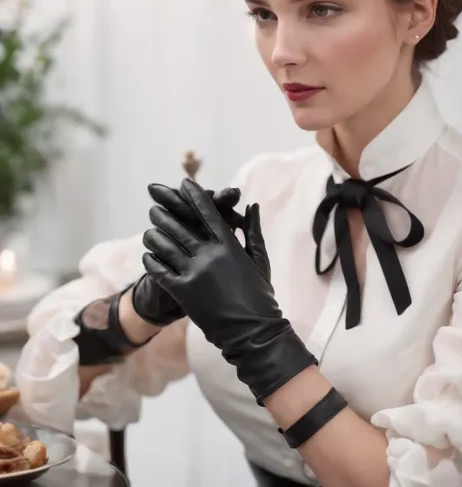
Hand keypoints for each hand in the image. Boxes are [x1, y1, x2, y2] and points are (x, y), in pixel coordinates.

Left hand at [142, 179, 315, 403]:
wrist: (253, 332)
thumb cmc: (260, 296)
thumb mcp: (260, 260)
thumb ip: (253, 231)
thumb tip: (252, 206)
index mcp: (229, 244)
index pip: (208, 212)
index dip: (194, 195)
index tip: (183, 184)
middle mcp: (209, 255)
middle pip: (180, 226)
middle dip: (164, 214)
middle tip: (154, 208)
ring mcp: (194, 273)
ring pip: (165, 246)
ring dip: (154, 236)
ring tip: (149, 231)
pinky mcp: (182, 292)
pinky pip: (160, 271)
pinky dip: (152, 262)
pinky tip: (147, 256)